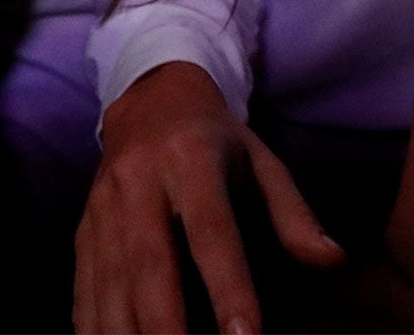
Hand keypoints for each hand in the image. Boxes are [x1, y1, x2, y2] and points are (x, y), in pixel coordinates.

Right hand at [75, 62, 342, 333]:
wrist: (149, 102)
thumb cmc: (218, 142)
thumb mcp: (261, 162)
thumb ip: (292, 213)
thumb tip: (331, 260)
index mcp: (192, 159)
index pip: (212, 231)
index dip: (228, 287)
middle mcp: (139, 181)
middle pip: (150, 263)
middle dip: (164, 324)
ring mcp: (103, 208)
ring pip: (109, 281)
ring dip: (123, 332)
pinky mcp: (83, 231)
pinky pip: (84, 287)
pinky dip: (92, 327)